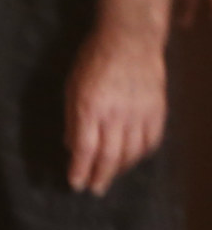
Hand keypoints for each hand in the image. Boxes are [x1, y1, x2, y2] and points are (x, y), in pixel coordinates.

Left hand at [68, 30, 167, 194]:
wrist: (130, 40)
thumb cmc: (93, 60)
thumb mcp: (72, 87)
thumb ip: (73, 119)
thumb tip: (71, 147)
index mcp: (91, 106)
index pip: (85, 148)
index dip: (80, 169)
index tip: (75, 184)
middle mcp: (116, 114)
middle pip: (109, 155)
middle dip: (100, 176)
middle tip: (95, 190)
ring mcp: (140, 113)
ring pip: (132, 152)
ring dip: (120, 169)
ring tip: (110, 177)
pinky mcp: (157, 111)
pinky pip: (151, 141)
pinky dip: (141, 155)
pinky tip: (132, 160)